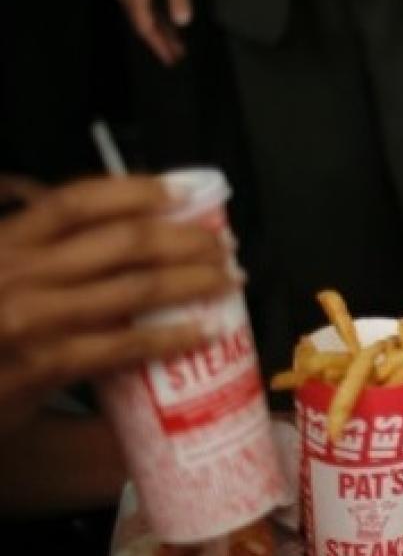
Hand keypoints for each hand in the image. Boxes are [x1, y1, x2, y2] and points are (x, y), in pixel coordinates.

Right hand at [0, 177, 236, 435]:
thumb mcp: (0, 274)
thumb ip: (42, 255)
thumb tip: (123, 242)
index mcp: (6, 241)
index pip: (77, 200)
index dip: (137, 190)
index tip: (182, 192)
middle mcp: (18, 272)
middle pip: (123, 241)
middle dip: (185, 240)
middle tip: (222, 245)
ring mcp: (32, 318)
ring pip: (135, 288)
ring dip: (193, 281)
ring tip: (226, 280)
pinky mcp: (43, 365)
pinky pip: (124, 346)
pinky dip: (172, 337)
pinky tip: (202, 331)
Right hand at [115, 0, 193, 65]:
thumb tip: (182, 22)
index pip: (145, 27)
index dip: (158, 45)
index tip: (171, 59)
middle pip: (144, 25)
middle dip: (160, 42)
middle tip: (176, 58)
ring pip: (145, 17)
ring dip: (161, 32)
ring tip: (178, 47)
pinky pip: (146, 7)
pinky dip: (159, 19)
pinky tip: (171, 26)